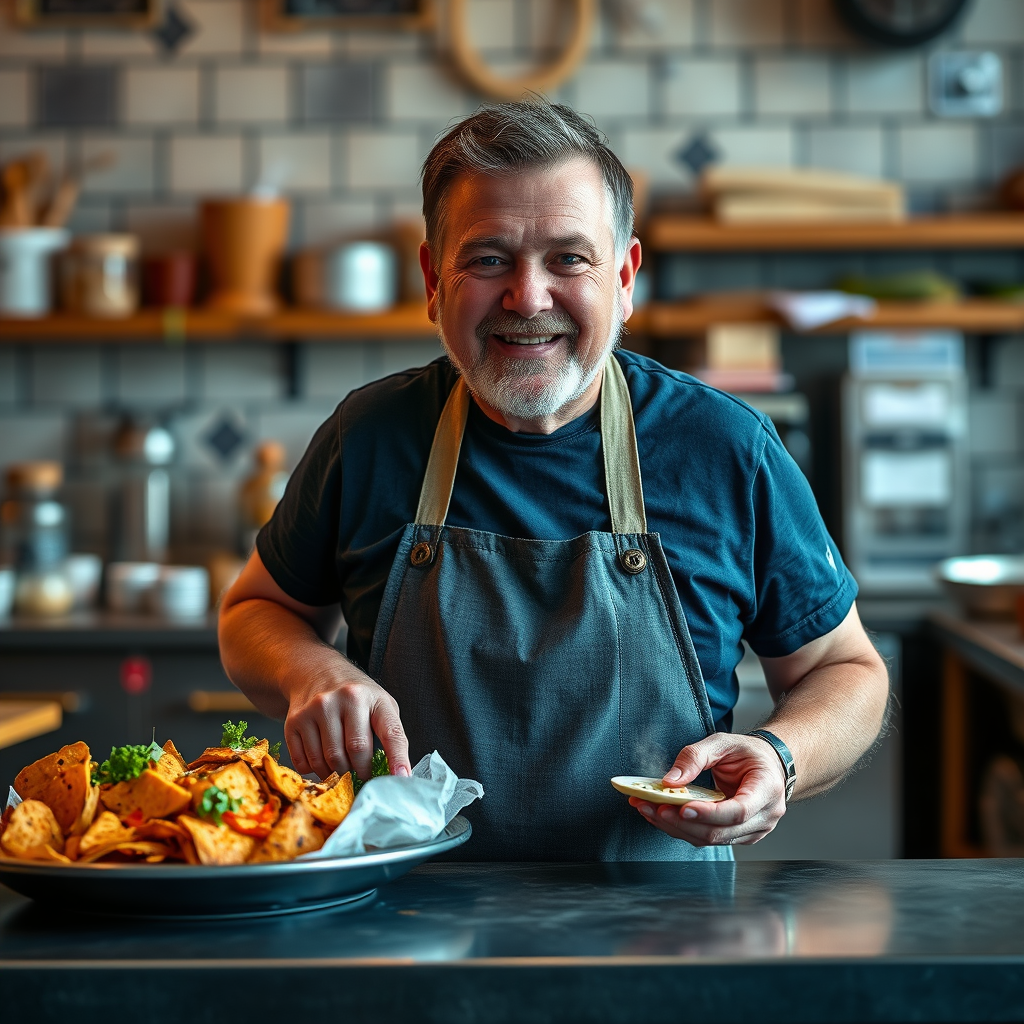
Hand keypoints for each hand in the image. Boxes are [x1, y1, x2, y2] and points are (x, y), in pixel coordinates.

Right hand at [283, 661, 410, 781]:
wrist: (317, 672)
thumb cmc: (356, 696)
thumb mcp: (380, 705)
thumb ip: (391, 734)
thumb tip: (397, 774)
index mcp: (373, 698)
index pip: (391, 732)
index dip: (398, 758)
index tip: (401, 778)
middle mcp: (344, 698)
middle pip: (355, 752)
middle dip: (360, 771)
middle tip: (361, 773)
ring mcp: (316, 709)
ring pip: (327, 761)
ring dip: (336, 773)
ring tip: (341, 765)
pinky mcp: (294, 721)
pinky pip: (304, 762)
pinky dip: (314, 770)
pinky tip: (320, 759)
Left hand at [628, 734, 787, 846]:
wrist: (768, 765)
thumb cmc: (750, 753)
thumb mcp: (723, 742)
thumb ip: (695, 757)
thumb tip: (670, 780)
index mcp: (767, 789)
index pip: (739, 811)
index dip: (709, 814)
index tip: (682, 808)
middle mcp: (764, 816)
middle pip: (720, 832)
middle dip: (682, 823)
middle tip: (652, 807)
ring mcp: (753, 831)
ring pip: (711, 839)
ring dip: (677, 828)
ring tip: (649, 810)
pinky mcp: (738, 836)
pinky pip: (709, 838)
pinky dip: (684, 829)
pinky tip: (663, 816)